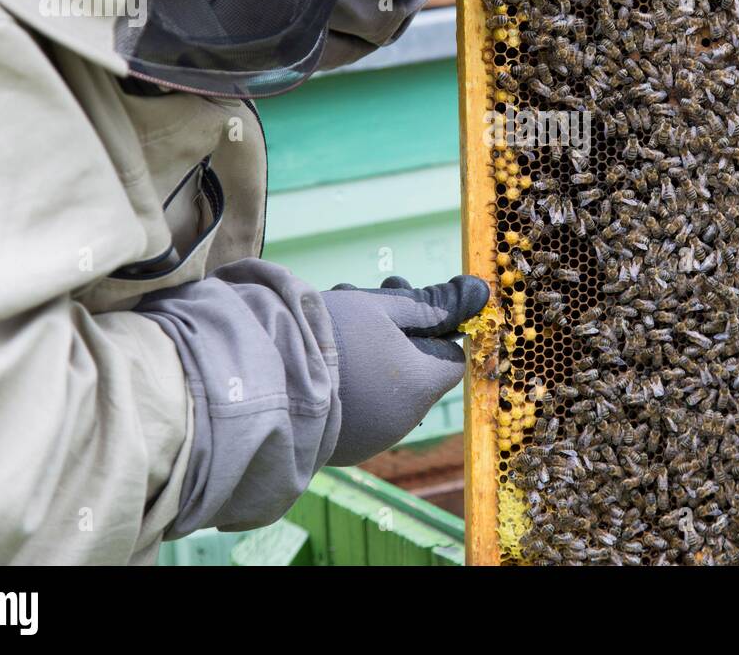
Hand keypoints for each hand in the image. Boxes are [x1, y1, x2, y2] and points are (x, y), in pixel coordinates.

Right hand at [323, 274, 489, 464]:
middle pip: (416, 369)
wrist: (257, 381)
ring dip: (371, 350)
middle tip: (372, 293)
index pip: (451, 355)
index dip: (434, 323)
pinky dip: (348, 380)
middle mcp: (401, 421)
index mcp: (420, 388)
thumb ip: (434, 304)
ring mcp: (368, 439)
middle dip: (399, 329)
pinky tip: (320, 351)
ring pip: (384, 386)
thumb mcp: (384, 307)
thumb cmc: (327, 335)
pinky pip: (356, 407)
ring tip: (336, 315)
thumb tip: (481, 293)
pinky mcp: (337, 446)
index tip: (405, 295)